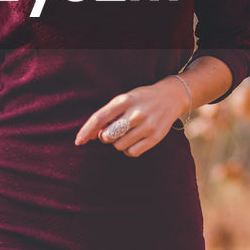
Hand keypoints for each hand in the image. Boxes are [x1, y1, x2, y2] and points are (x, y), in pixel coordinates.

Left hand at [73, 78, 187, 157]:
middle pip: (108, 136)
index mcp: (124, 100)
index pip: (99, 118)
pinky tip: (133, 140)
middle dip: (105, 137)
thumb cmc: (140, 100)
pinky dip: (128, 150)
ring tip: (127, 133)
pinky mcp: (155, 137)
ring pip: (119, 146)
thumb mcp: (124, 100)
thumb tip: (90, 136)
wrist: (170, 97)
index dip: (86, 131)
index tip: (78, 142)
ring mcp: (147, 126)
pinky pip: (132, 152)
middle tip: (113, 131)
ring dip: (118, 143)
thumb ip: (107, 116)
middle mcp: (135, 113)